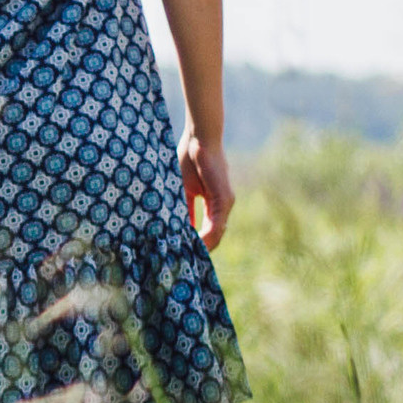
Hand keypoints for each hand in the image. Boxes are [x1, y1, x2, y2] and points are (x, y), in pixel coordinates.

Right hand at [179, 131, 233, 248]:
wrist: (199, 141)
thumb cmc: (190, 160)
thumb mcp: (184, 190)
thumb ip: (184, 209)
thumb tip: (176, 228)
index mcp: (213, 204)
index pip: (208, 230)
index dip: (197, 243)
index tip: (183, 254)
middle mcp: (223, 206)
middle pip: (214, 237)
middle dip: (200, 250)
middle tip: (184, 262)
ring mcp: (226, 203)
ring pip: (217, 234)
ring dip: (202, 247)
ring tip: (186, 257)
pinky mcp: (225, 198)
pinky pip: (217, 224)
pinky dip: (206, 236)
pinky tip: (194, 243)